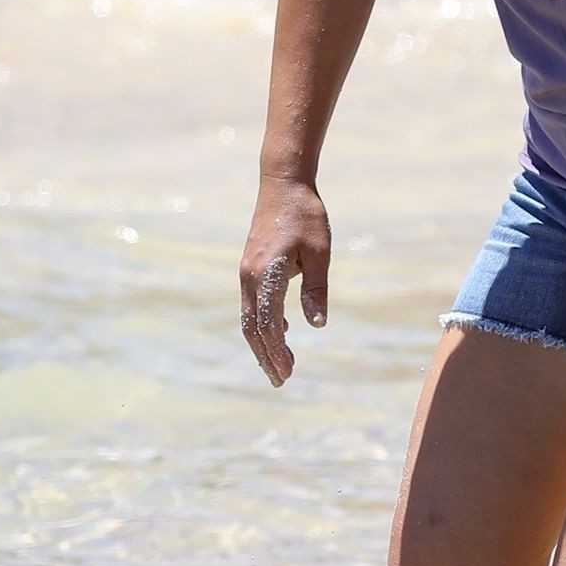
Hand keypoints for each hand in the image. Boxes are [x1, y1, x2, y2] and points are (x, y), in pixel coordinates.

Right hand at [239, 174, 331, 386]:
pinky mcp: (250, 267)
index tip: (288, 372)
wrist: (283, 184)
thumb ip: (316, 289)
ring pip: (248, 318)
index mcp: (266, 274)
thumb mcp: (319, 252)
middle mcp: (249, 277)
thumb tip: (317, 325)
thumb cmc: (306, 215)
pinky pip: (251, 304)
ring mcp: (246, 272)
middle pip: (252, 327)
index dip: (277, 351)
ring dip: (262, 344)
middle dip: (266, 356)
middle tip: (281, 381)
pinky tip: (281, 333)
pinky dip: (261, 325)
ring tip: (277, 366)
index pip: (269, 324)